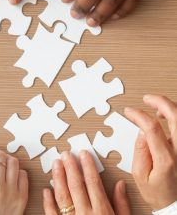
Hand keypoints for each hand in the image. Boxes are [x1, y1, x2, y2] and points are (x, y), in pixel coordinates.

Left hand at [43, 150, 130, 214]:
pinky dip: (48, 201)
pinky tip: (46, 190)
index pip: (93, 183)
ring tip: (55, 164)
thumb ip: (122, 204)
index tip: (83, 154)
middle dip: (71, 167)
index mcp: (103, 211)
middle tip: (66, 154)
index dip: (87, 166)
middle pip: (76, 185)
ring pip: (62, 195)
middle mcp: (86, 214)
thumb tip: (120, 184)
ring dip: (58, 178)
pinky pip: (52, 214)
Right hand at [125, 95, 176, 210]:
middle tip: (147, 98)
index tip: (129, 111)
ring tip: (156, 108)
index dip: (138, 115)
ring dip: (170, 108)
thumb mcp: (140, 176)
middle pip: (175, 117)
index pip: (152, 128)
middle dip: (160, 102)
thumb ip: (139, 152)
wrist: (176, 204)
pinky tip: (167, 118)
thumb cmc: (159, 193)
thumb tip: (140, 132)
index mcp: (166, 159)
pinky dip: (175, 118)